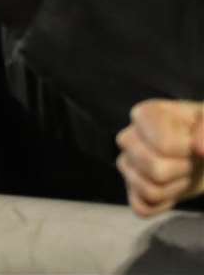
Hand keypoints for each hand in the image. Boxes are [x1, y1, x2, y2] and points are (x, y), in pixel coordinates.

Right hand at [118, 100, 203, 216]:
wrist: (200, 151)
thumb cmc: (202, 134)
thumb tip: (200, 149)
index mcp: (144, 115)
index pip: (164, 146)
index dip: (189, 151)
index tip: (195, 143)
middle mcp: (127, 138)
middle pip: (156, 171)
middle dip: (183, 171)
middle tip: (190, 161)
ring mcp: (126, 165)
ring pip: (149, 191)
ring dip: (177, 188)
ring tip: (183, 173)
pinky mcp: (130, 188)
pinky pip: (142, 207)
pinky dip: (163, 205)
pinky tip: (172, 190)